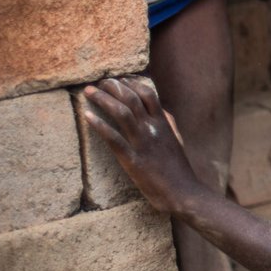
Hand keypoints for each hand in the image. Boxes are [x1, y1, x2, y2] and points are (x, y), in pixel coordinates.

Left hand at [79, 76, 201, 213]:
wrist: (183, 191)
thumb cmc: (178, 168)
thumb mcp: (176, 140)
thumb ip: (168, 123)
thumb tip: (161, 110)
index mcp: (164, 123)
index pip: (149, 93)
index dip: (132, 82)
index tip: (119, 78)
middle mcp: (153, 129)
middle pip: (132, 98)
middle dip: (114, 86)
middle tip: (100, 81)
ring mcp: (143, 143)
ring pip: (122, 113)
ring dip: (103, 99)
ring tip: (89, 91)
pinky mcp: (133, 160)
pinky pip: (114, 139)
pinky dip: (99, 125)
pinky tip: (87, 116)